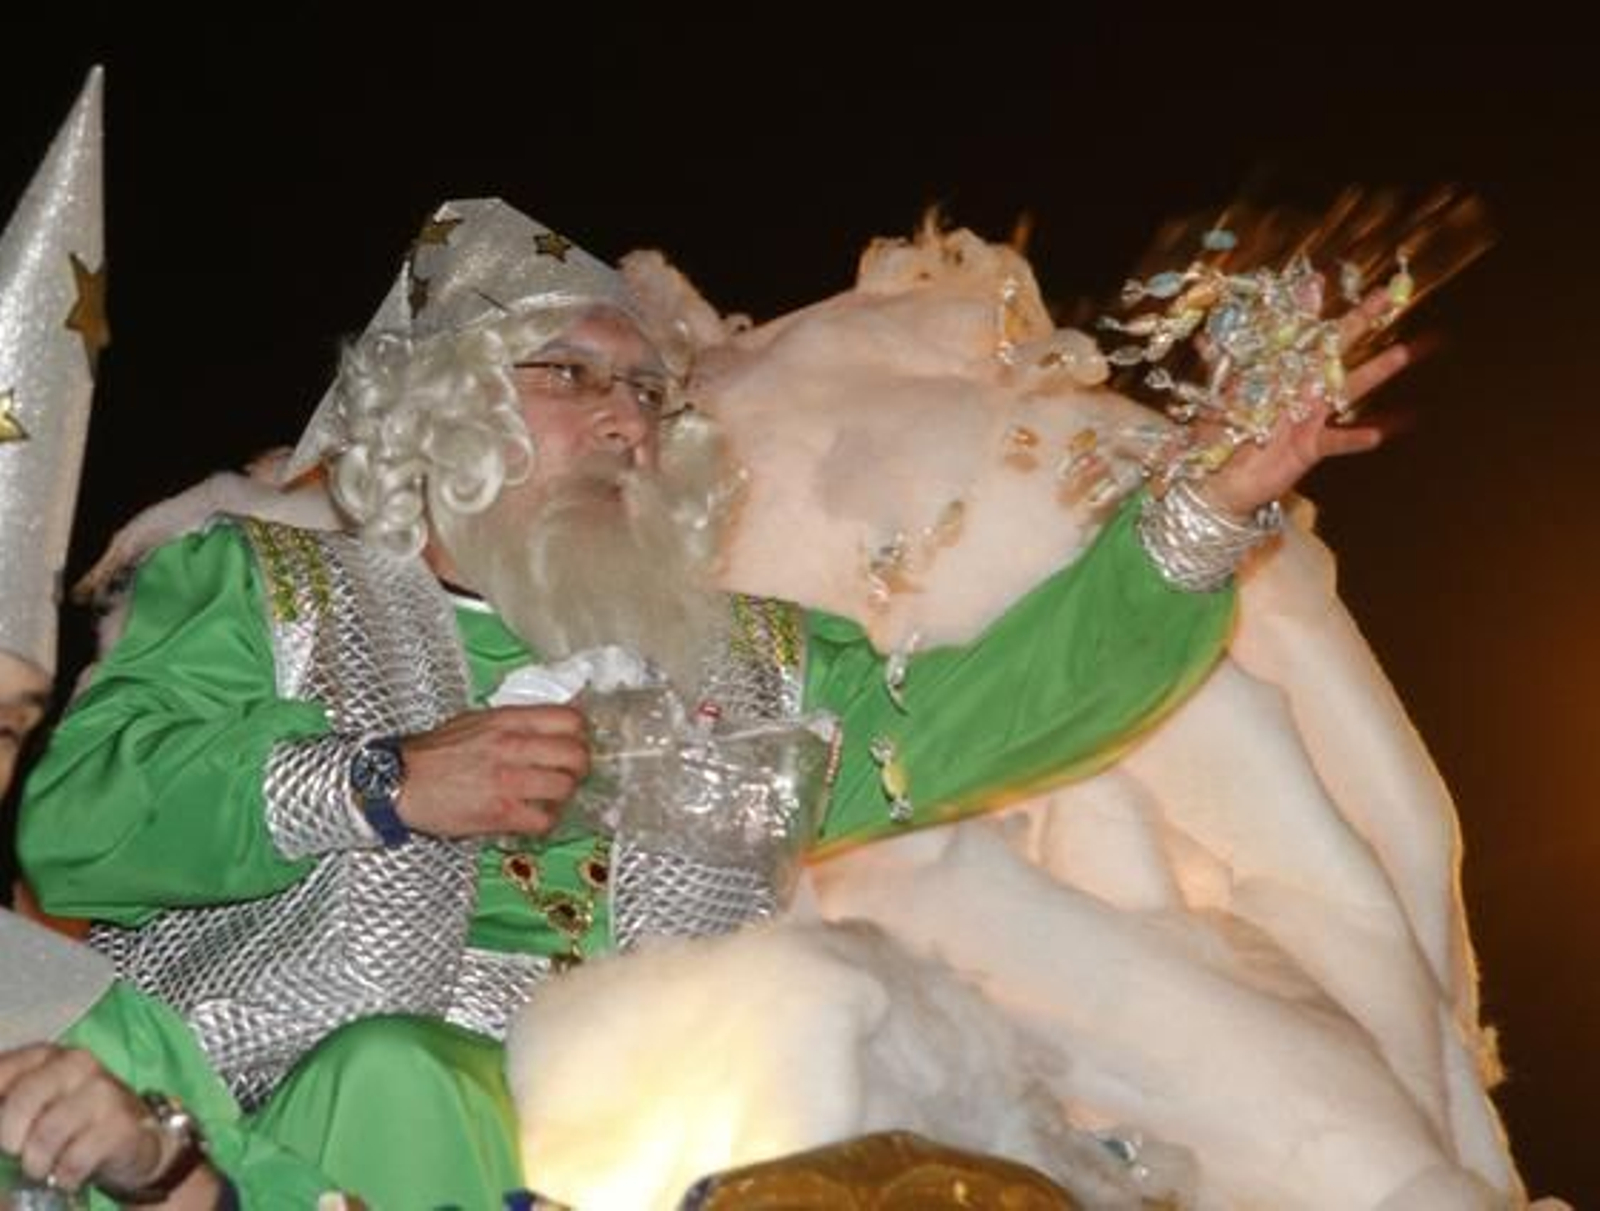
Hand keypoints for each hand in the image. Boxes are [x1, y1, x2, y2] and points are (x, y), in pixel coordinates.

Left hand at [0, 1044, 219, 1204]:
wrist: (135, 1135)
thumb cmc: (72, 1120)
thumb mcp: (36, 1103)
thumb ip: (8, 1103)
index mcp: (47, 1055)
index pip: (0, 1074)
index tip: (3, 1137)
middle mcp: (77, 1064)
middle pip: (20, 1103)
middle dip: (9, 1140)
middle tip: (17, 1153)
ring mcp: (103, 1091)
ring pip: (46, 1134)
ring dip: (36, 1163)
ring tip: (42, 1168)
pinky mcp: (121, 1124)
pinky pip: (74, 1160)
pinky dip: (63, 1176)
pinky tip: (67, 1175)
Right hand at [398, 704, 590, 838]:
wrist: (399, 780)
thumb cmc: (435, 753)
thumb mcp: (476, 721)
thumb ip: (514, 723)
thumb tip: (548, 727)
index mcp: (509, 721)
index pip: (570, 720)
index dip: (580, 735)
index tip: (575, 744)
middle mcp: (514, 746)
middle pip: (576, 755)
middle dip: (579, 768)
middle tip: (569, 775)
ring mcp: (510, 780)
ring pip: (566, 787)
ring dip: (563, 795)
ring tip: (550, 798)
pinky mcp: (501, 812)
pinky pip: (544, 820)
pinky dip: (545, 821)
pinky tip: (533, 817)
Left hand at [1201, 287, 1408, 517]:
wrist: (1220, 479)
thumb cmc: (1223, 434)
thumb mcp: (1221, 396)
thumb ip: (1221, 365)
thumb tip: (1203, 334)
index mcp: (1279, 372)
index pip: (1296, 335)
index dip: (1307, 309)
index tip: (1319, 279)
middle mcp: (1300, 389)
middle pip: (1335, 350)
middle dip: (1359, 323)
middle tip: (1385, 297)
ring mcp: (1309, 417)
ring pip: (1347, 389)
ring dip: (1375, 372)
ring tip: (1402, 353)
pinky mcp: (1310, 447)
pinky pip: (1336, 442)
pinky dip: (1354, 439)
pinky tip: (1377, 433)